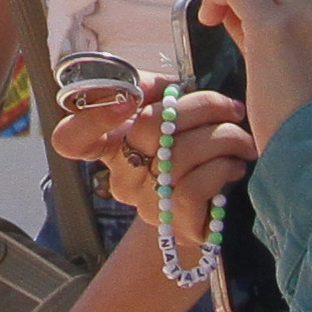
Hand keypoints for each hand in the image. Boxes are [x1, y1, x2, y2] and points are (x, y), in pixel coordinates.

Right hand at [59, 90, 251, 251]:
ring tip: (242, 137)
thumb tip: (153, 86)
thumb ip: (153, 90)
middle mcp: (121, 177)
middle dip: (200, 106)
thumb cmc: (192, 149)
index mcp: (110, 146)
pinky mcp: (174, 225)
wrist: (216, 207)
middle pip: (146, 128)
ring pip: (178, 157)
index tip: (126, 100)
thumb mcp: (169, 112)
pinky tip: (235, 164)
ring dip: (222, 138)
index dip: (90, 117)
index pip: (69, 139)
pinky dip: (223, 168)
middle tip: (231, 107)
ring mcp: (146, 204)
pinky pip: (194, 189)